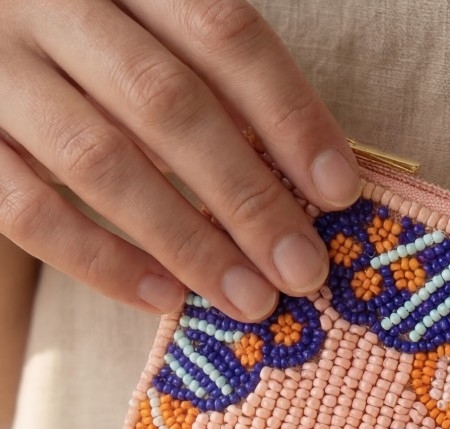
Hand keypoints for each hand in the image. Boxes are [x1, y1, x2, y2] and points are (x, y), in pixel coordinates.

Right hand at [0, 0, 359, 318]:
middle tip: (303, 270)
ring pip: (99, 160)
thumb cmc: (91, 43)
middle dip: (247, 197)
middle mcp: (49, 0)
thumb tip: (307, 182)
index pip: (222, 31)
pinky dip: (102, 261)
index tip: (339, 191)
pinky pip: (27, 210)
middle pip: (167, 103)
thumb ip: (212, 81)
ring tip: (251, 300)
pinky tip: (166, 297)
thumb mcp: (149, 29)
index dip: (289, 113)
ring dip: (188, 241)